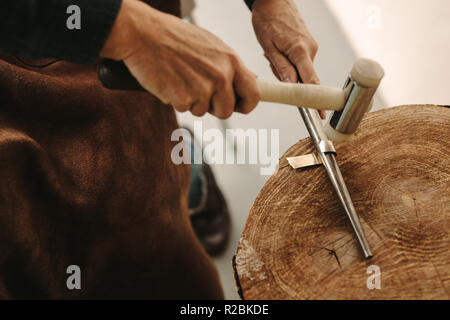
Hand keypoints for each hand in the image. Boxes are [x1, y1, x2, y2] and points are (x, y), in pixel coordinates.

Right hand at [100, 0, 259, 118]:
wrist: (143, 33)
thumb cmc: (175, 38)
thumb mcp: (211, 46)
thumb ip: (228, 65)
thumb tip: (247, 81)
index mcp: (231, 61)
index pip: (253, 94)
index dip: (245, 104)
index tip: (238, 106)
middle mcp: (221, 76)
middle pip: (227, 110)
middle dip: (214, 106)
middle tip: (198, 91)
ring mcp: (202, 89)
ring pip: (203, 111)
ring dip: (192, 101)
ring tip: (180, 78)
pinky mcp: (183, 99)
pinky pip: (184, 109)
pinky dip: (176, 100)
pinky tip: (169, 81)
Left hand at [251, 0, 324, 117]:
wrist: (273, 0)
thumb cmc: (268, 19)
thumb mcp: (269, 46)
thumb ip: (281, 68)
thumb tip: (291, 87)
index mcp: (300, 51)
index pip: (311, 81)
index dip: (315, 100)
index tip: (320, 113)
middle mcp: (311, 49)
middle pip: (303, 77)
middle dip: (288, 79)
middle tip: (272, 61)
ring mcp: (312, 46)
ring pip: (300, 70)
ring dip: (286, 69)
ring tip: (273, 51)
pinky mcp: (309, 45)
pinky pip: (300, 61)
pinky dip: (289, 61)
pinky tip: (279, 49)